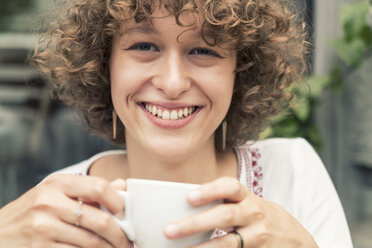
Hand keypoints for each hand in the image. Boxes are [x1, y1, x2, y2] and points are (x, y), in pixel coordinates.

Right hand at [0, 174, 129, 247]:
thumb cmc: (31, 212)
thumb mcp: (55, 193)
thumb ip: (88, 189)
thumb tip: (121, 185)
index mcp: (57, 183)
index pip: (99, 187)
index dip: (119, 202)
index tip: (126, 215)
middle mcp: (50, 203)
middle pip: (100, 220)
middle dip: (120, 236)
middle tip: (127, 242)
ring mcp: (43, 227)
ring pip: (91, 243)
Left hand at [164, 177, 317, 247]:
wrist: (295, 239)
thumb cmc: (260, 217)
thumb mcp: (248, 204)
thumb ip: (226, 203)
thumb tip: (186, 206)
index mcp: (248, 197)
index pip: (230, 187)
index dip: (210, 190)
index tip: (189, 197)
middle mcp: (255, 214)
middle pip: (225, 216)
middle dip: (196, 223)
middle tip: (170, 230)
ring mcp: (258, 236)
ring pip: (228, 243)